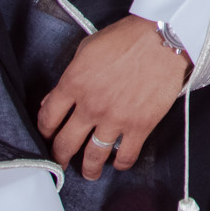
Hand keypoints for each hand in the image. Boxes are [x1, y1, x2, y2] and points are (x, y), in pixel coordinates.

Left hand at [38, 15, 189, 180]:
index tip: (48, 136)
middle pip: (65, 143)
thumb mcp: (87, 49)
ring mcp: (115, 118)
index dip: (44, 131)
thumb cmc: (128, 37)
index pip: (47, 117)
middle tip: (60, 162)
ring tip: (90, 173)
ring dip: (89, 169)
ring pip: (93, 156)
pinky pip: (126, 155)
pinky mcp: (140, 125)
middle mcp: (90, 106)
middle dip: (59, 157)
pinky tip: (120, 163)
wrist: (165, 37)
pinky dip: (121, 163)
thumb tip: (54, 99)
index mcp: (73, 84)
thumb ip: (69, 75)